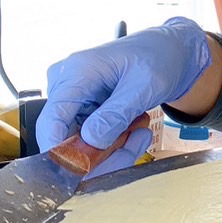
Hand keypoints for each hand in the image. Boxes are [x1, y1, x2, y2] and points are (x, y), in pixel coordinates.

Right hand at [38, 17, 212, 174]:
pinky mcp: (85, 110)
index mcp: (76, 72)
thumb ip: (116, 114)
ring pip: (81, 145)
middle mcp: (68, 86)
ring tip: (140, 133)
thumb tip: (91, 141)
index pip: (51, 120)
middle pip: (67, 138)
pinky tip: (136, 131)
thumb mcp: (143, 85)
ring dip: (113, 149)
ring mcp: (75, 99)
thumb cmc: (157, 57)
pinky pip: (92, 140)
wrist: (170, 51)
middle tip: (135, 145)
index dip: (60, 151)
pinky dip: (115, 143)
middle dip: (100, 154)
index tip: (83, 171)